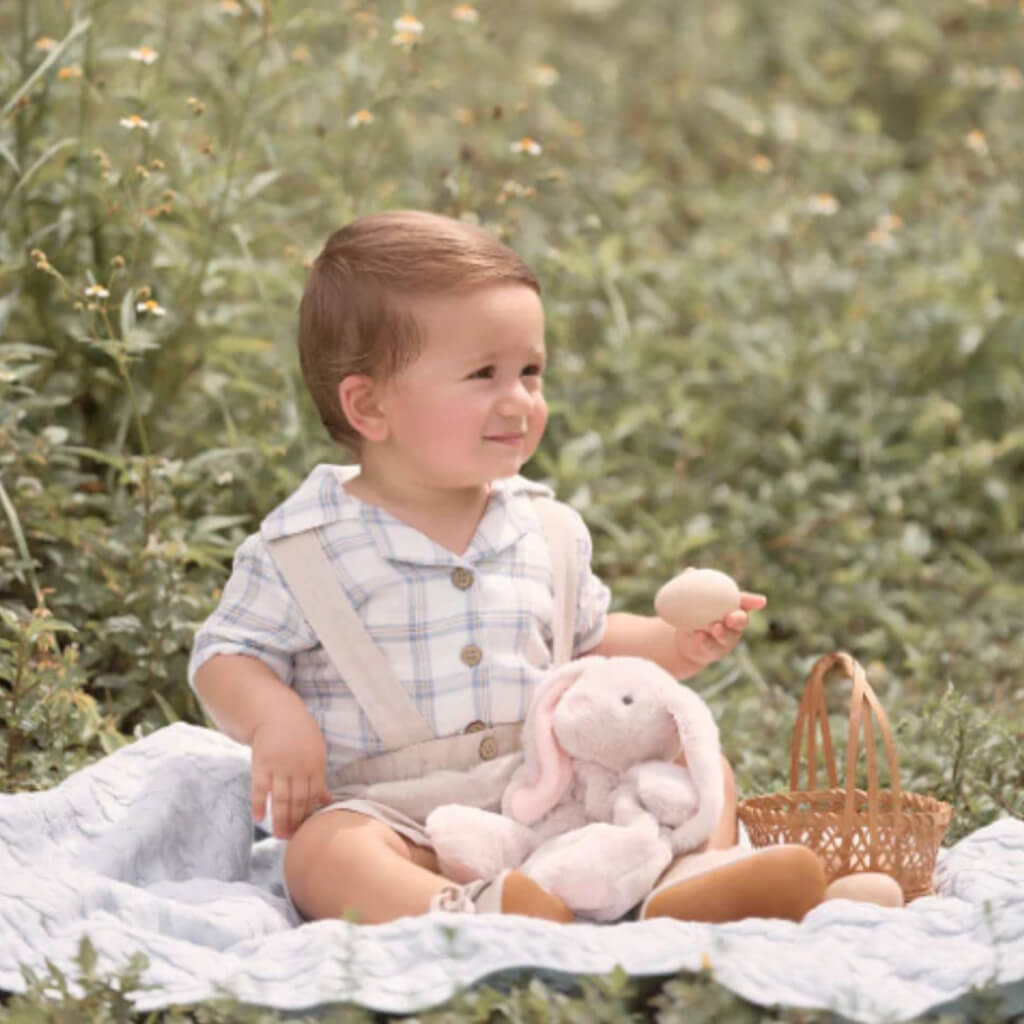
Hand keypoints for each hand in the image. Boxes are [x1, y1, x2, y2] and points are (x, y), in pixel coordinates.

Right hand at [250, 707, 330, 838]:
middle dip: (295, 822)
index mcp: (315, 765)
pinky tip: (259, 818)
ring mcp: (278, 767)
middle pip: (297, 801)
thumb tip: (327, 801)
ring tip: (279, 836)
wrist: (276, 713)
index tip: (307, 829)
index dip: (310, 814)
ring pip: (280, 799)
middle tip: (292, 839)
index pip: (313, 796)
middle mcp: (297, 768)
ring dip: (280, 819)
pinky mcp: (260, 765)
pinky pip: (259, 789)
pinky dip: (258, 804)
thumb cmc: (300, 734)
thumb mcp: (316, 751)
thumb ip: (319, 777)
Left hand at [674, 591, 765, 672]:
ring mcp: (724, 639)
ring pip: (727, 636)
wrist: (684, 638)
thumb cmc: (695, 613)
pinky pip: (709, 646)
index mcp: (732, 608)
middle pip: (740, 621)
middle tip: (730, 616)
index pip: (743, 602)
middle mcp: (732, 625)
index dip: (752, 601)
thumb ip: (694, 586)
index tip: (761, 601)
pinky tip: (698, 635)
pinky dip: (703, 640)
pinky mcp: (713, 651)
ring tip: (715, 627)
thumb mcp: (694, 599)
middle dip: (739, 619)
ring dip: (722, 632)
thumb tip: (690, 570)